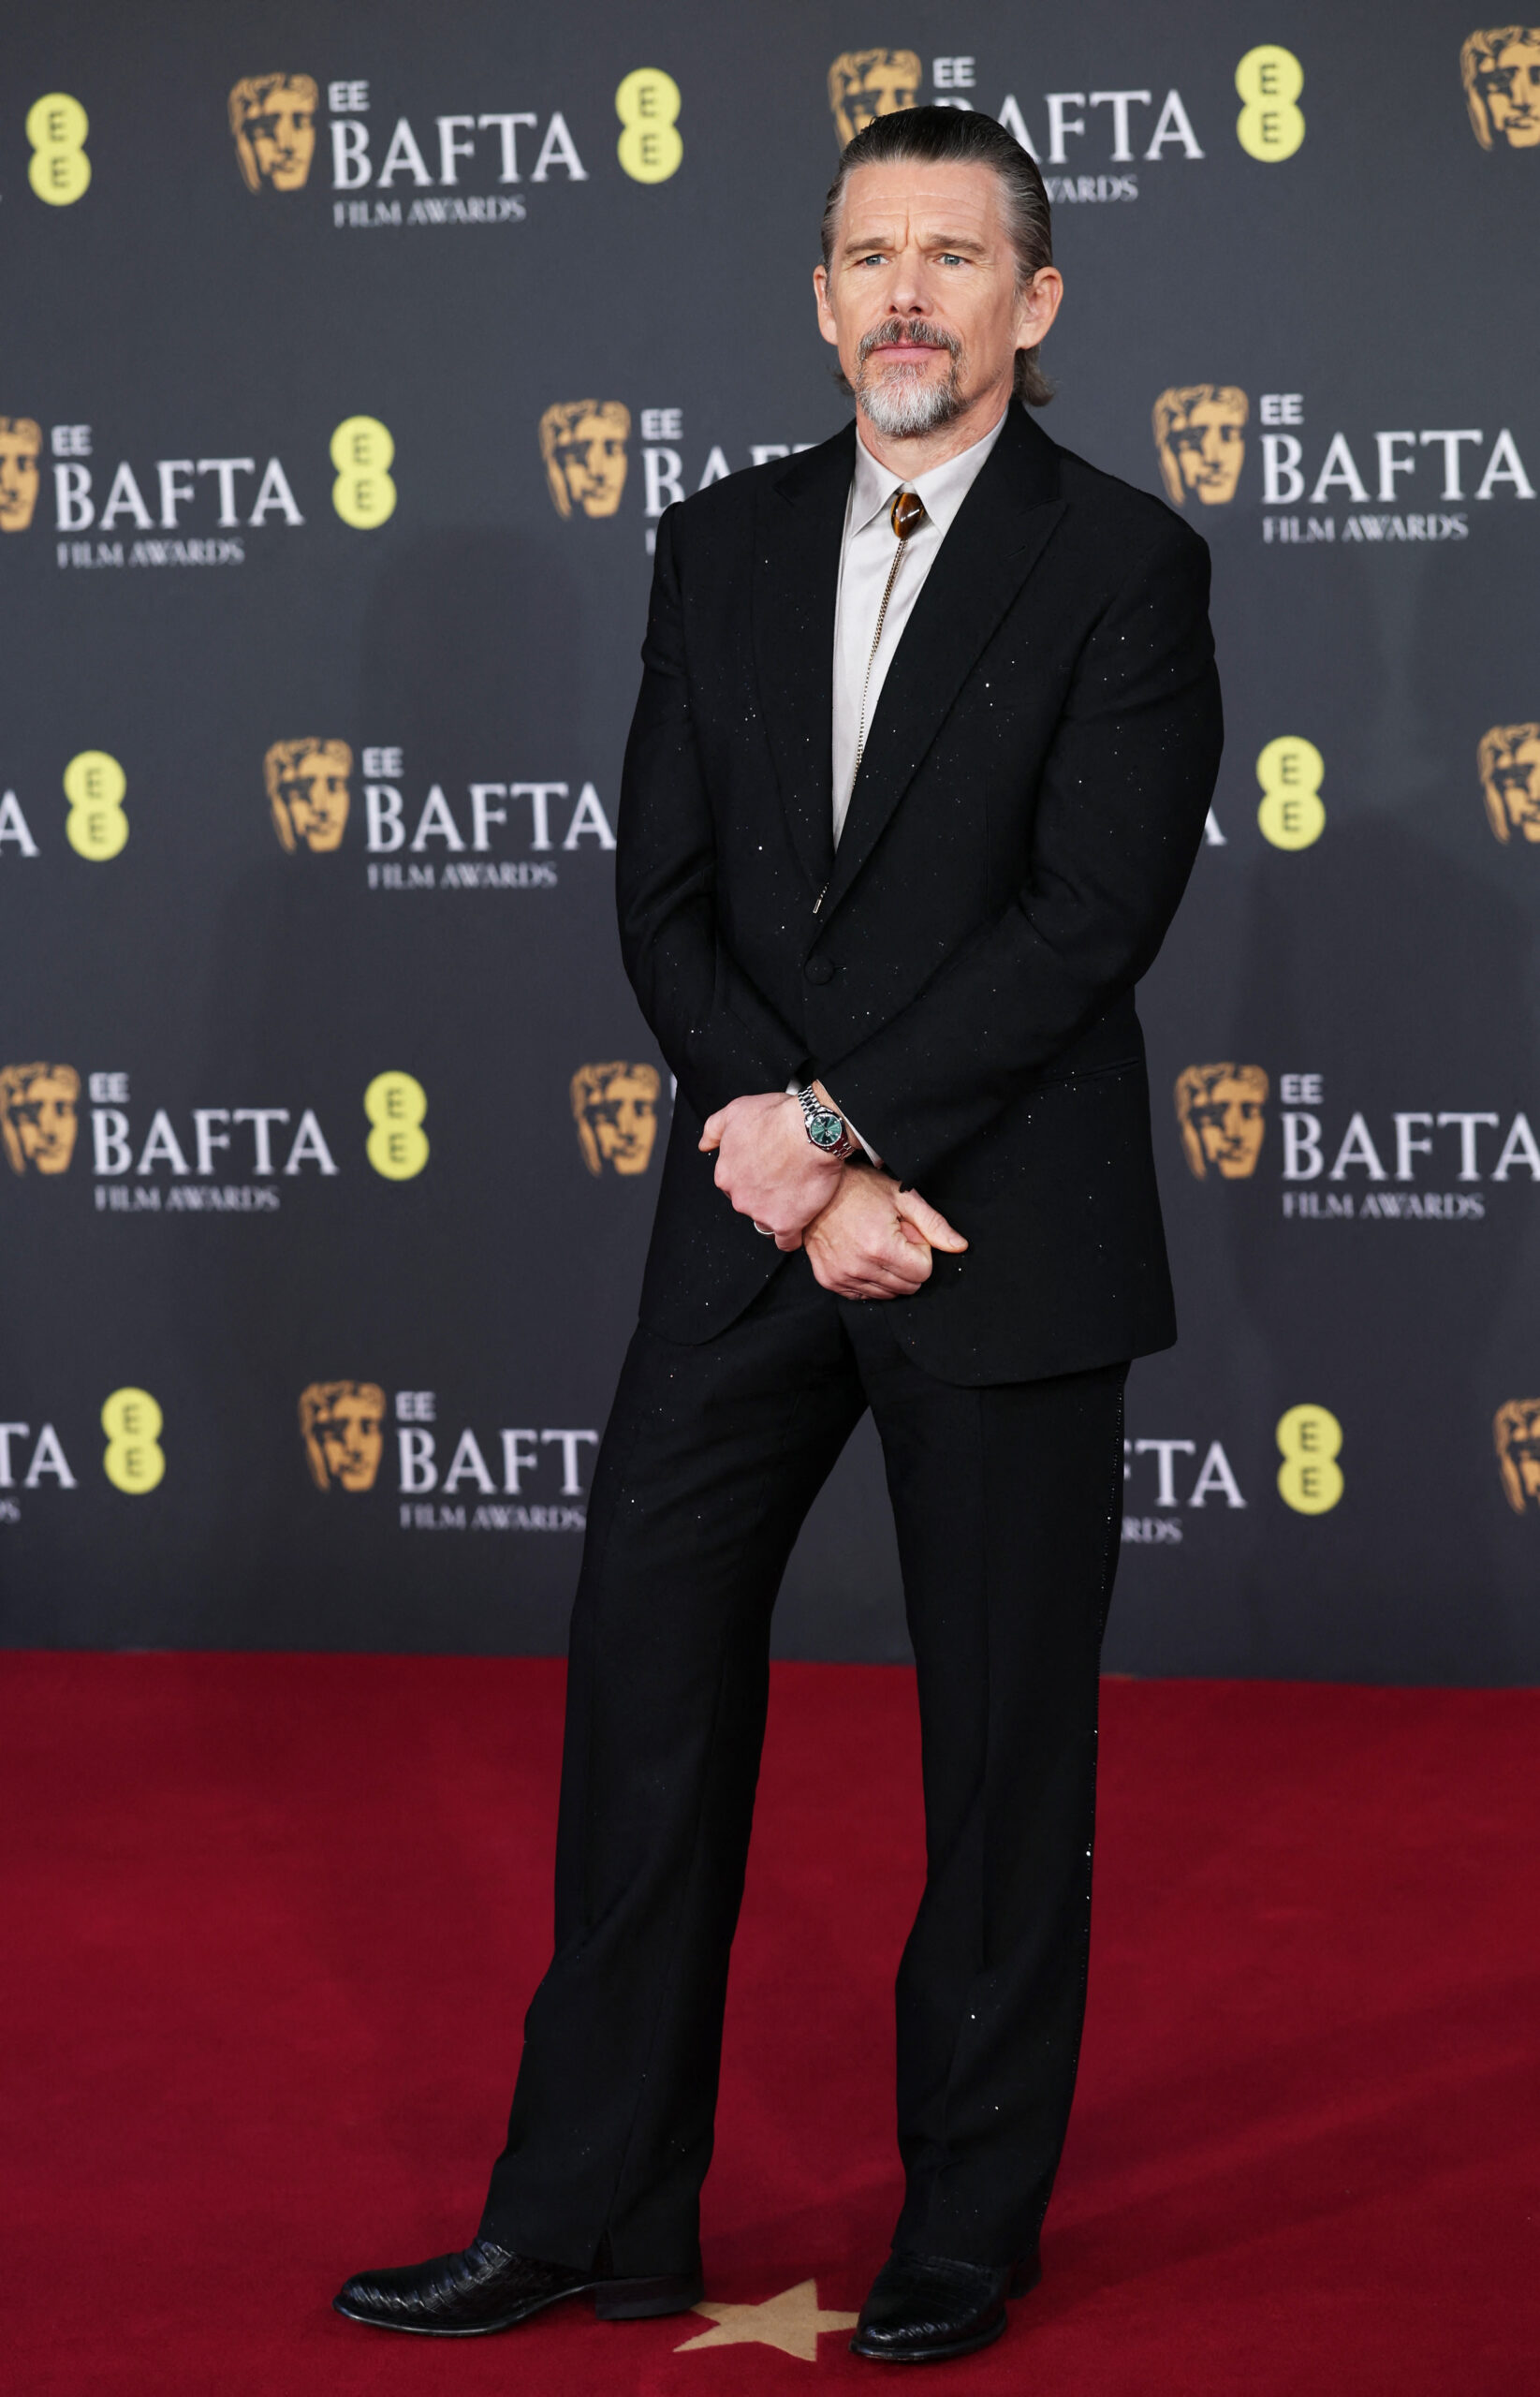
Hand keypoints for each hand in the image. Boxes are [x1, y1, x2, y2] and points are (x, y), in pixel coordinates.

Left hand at [699, 1091, 841, 1245]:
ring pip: (767, 1220)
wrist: (812, 1130)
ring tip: (797, 1193)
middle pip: (750, 1204)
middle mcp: (739, 1197)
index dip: (753, 1177)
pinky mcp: (786, 1223)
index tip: (767, 1169)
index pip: (735, 1185)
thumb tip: (705, 1143)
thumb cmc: (778, 1118)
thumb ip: (714, 1129)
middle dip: (765, 1194)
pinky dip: (793, 1235)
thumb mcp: (736, 1111)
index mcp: (726, 1174)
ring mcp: (761, 1212)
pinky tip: (799, 1222)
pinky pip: (786, 1240)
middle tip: (785, 1177)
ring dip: (780, 1211)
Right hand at [803, 1168, 967, 1300]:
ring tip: (874, 1243)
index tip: (907, 1233)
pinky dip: (868, 1280)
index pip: (923, 1272)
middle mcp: (860, 1267)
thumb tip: (959, 1247)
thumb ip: (934, 1225)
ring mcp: (842, 1276)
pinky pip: (863, 1295)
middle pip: (907, 1287)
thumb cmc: (860, 1188)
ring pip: (886, 1294)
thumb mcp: (903, 1197)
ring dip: (888, 1273)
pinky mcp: (829, 1280)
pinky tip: (861, 1255)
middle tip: (892, 1237)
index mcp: (882, 1247)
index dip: (920, 1251)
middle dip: (907, 1264)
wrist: (816, 1190)